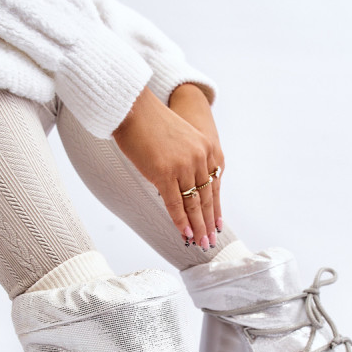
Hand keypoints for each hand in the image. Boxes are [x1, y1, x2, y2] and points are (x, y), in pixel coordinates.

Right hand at [168, 83, 224, 233]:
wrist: (134, 108)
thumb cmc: (153, 123)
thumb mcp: (183, 139)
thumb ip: (190, 161)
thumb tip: (187, 187)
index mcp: (208, 149)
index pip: (214, 186)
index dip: (216, 208)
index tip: (218, 225)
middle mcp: (200, 158)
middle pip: (207, 197)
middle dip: (209, 222)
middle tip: (211, 241)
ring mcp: (184, 166)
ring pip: (193, 203)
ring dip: (197, 226)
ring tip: (200, 243)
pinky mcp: (165, 173)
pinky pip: (175, 203)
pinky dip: (180, 221)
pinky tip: (185, 234)